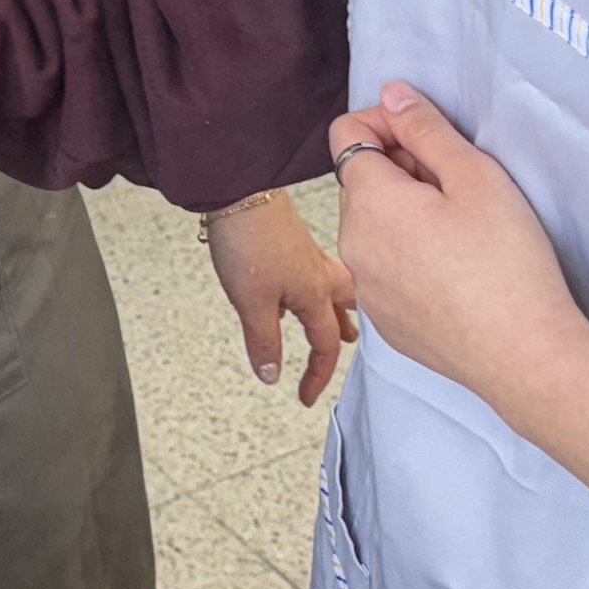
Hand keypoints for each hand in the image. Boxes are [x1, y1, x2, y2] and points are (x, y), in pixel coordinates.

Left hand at [207, 191, 356, 401]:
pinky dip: (318, 285)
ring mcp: (307, 254)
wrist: (240, 190)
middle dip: (345, 330)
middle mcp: (319, 274)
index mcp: (315, 295)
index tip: (306, 397)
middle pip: (345, 308)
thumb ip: (264, 342)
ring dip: (338, 305)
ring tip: (336, 317)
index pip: (325, 346)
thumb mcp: (251, 304)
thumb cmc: (250, 241)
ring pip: (336, 286)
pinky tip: (297, 285)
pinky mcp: (293, 239)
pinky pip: (317, 270)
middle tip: (348, 345)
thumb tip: (273, 376)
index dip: (317, 376)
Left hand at [330, 81, 588, 540]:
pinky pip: (387, 271)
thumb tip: (391, 96)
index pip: (347, 133)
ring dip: (407, 215)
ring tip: (464, 232)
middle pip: (362, 181)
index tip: (430, 139)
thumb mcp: (476, 176)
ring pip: (375, 228)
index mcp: (369, 202)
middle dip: (402, 170)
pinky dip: (411, 258)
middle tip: (461, 188)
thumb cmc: (507, 264)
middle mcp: (353, 246)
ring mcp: (367, 289)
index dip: (388, 123)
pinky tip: (458, 272)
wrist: (524, 356)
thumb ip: (426, 128)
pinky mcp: (386, 322)